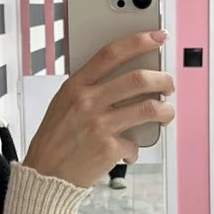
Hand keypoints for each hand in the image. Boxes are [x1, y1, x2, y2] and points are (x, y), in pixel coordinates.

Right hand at [23, 31, 174, 188]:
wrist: (45, 176)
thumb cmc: (55, 139)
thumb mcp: (62, 104)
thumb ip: (89, 89)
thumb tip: (126, 78)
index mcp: (75, 86)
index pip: (111, 53)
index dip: (138, 41)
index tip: (157, 37)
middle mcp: (87, 102)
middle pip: (138, 79)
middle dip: (163, 79)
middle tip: (168, 84)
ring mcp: (99, 126)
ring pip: (149, 108)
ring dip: (166, 110)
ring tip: (166, 113)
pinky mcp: (108, 149)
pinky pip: (136, 143)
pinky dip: (135, 149)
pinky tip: (128, 152)